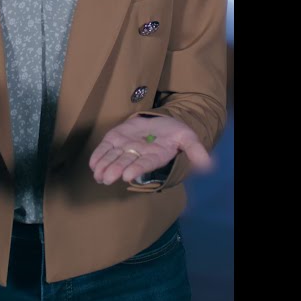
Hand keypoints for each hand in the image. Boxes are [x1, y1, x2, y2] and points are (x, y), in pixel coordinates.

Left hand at [88, 114, 212, 184]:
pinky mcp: (116, 138)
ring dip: (104, 166)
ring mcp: (126, 147)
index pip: (145, 164)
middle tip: (106, 178)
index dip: (136, 169)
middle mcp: (139, 154)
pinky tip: (93, 163)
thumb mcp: (187, 137)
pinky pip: (106, 148)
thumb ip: (194, 150)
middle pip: (126, 163)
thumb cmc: (175, 132)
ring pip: (113, 158)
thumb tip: (208, 165)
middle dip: (115, 170)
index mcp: (155, 156)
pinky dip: (99, 155)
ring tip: (97, 174)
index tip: (128, 175)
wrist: (162, 122)